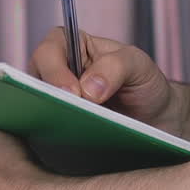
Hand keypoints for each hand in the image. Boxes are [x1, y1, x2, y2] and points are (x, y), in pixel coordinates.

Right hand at [29, 27, 181, 131]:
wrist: (156, 116)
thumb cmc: (143, 83)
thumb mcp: (138, 65)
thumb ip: (115, 67)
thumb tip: (87, 89)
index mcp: (73, 45)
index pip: (49, 50)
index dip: (55, 71)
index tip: (73, 93)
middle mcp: (58, 71)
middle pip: (34, 79)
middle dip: (49, 96)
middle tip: (70, 113)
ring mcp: (55, 99)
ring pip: (38, 107)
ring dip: (51, 118)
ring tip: (72, 130)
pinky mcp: (57, 125)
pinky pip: (46, 131)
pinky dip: (55, 137)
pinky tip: (73, 145)